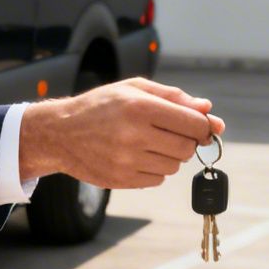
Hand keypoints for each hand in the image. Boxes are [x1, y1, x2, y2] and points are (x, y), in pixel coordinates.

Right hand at [18, 78, 225, 187]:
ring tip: (149, 143)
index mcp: (140, 107)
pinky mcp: (121, 180)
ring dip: (171, 156)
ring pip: (174, 166)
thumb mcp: (134, 89)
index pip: (193, 123)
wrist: (60, 133)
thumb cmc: (101, 106)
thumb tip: (209, 111)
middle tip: (172, 134)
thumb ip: (174, 97)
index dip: (203, 126)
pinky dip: (155, 169)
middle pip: (187, 148)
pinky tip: (137, 156)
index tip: (201, 127)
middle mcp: (134, 135)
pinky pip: (158, 179)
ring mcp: (127, 161)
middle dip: (187, 142)